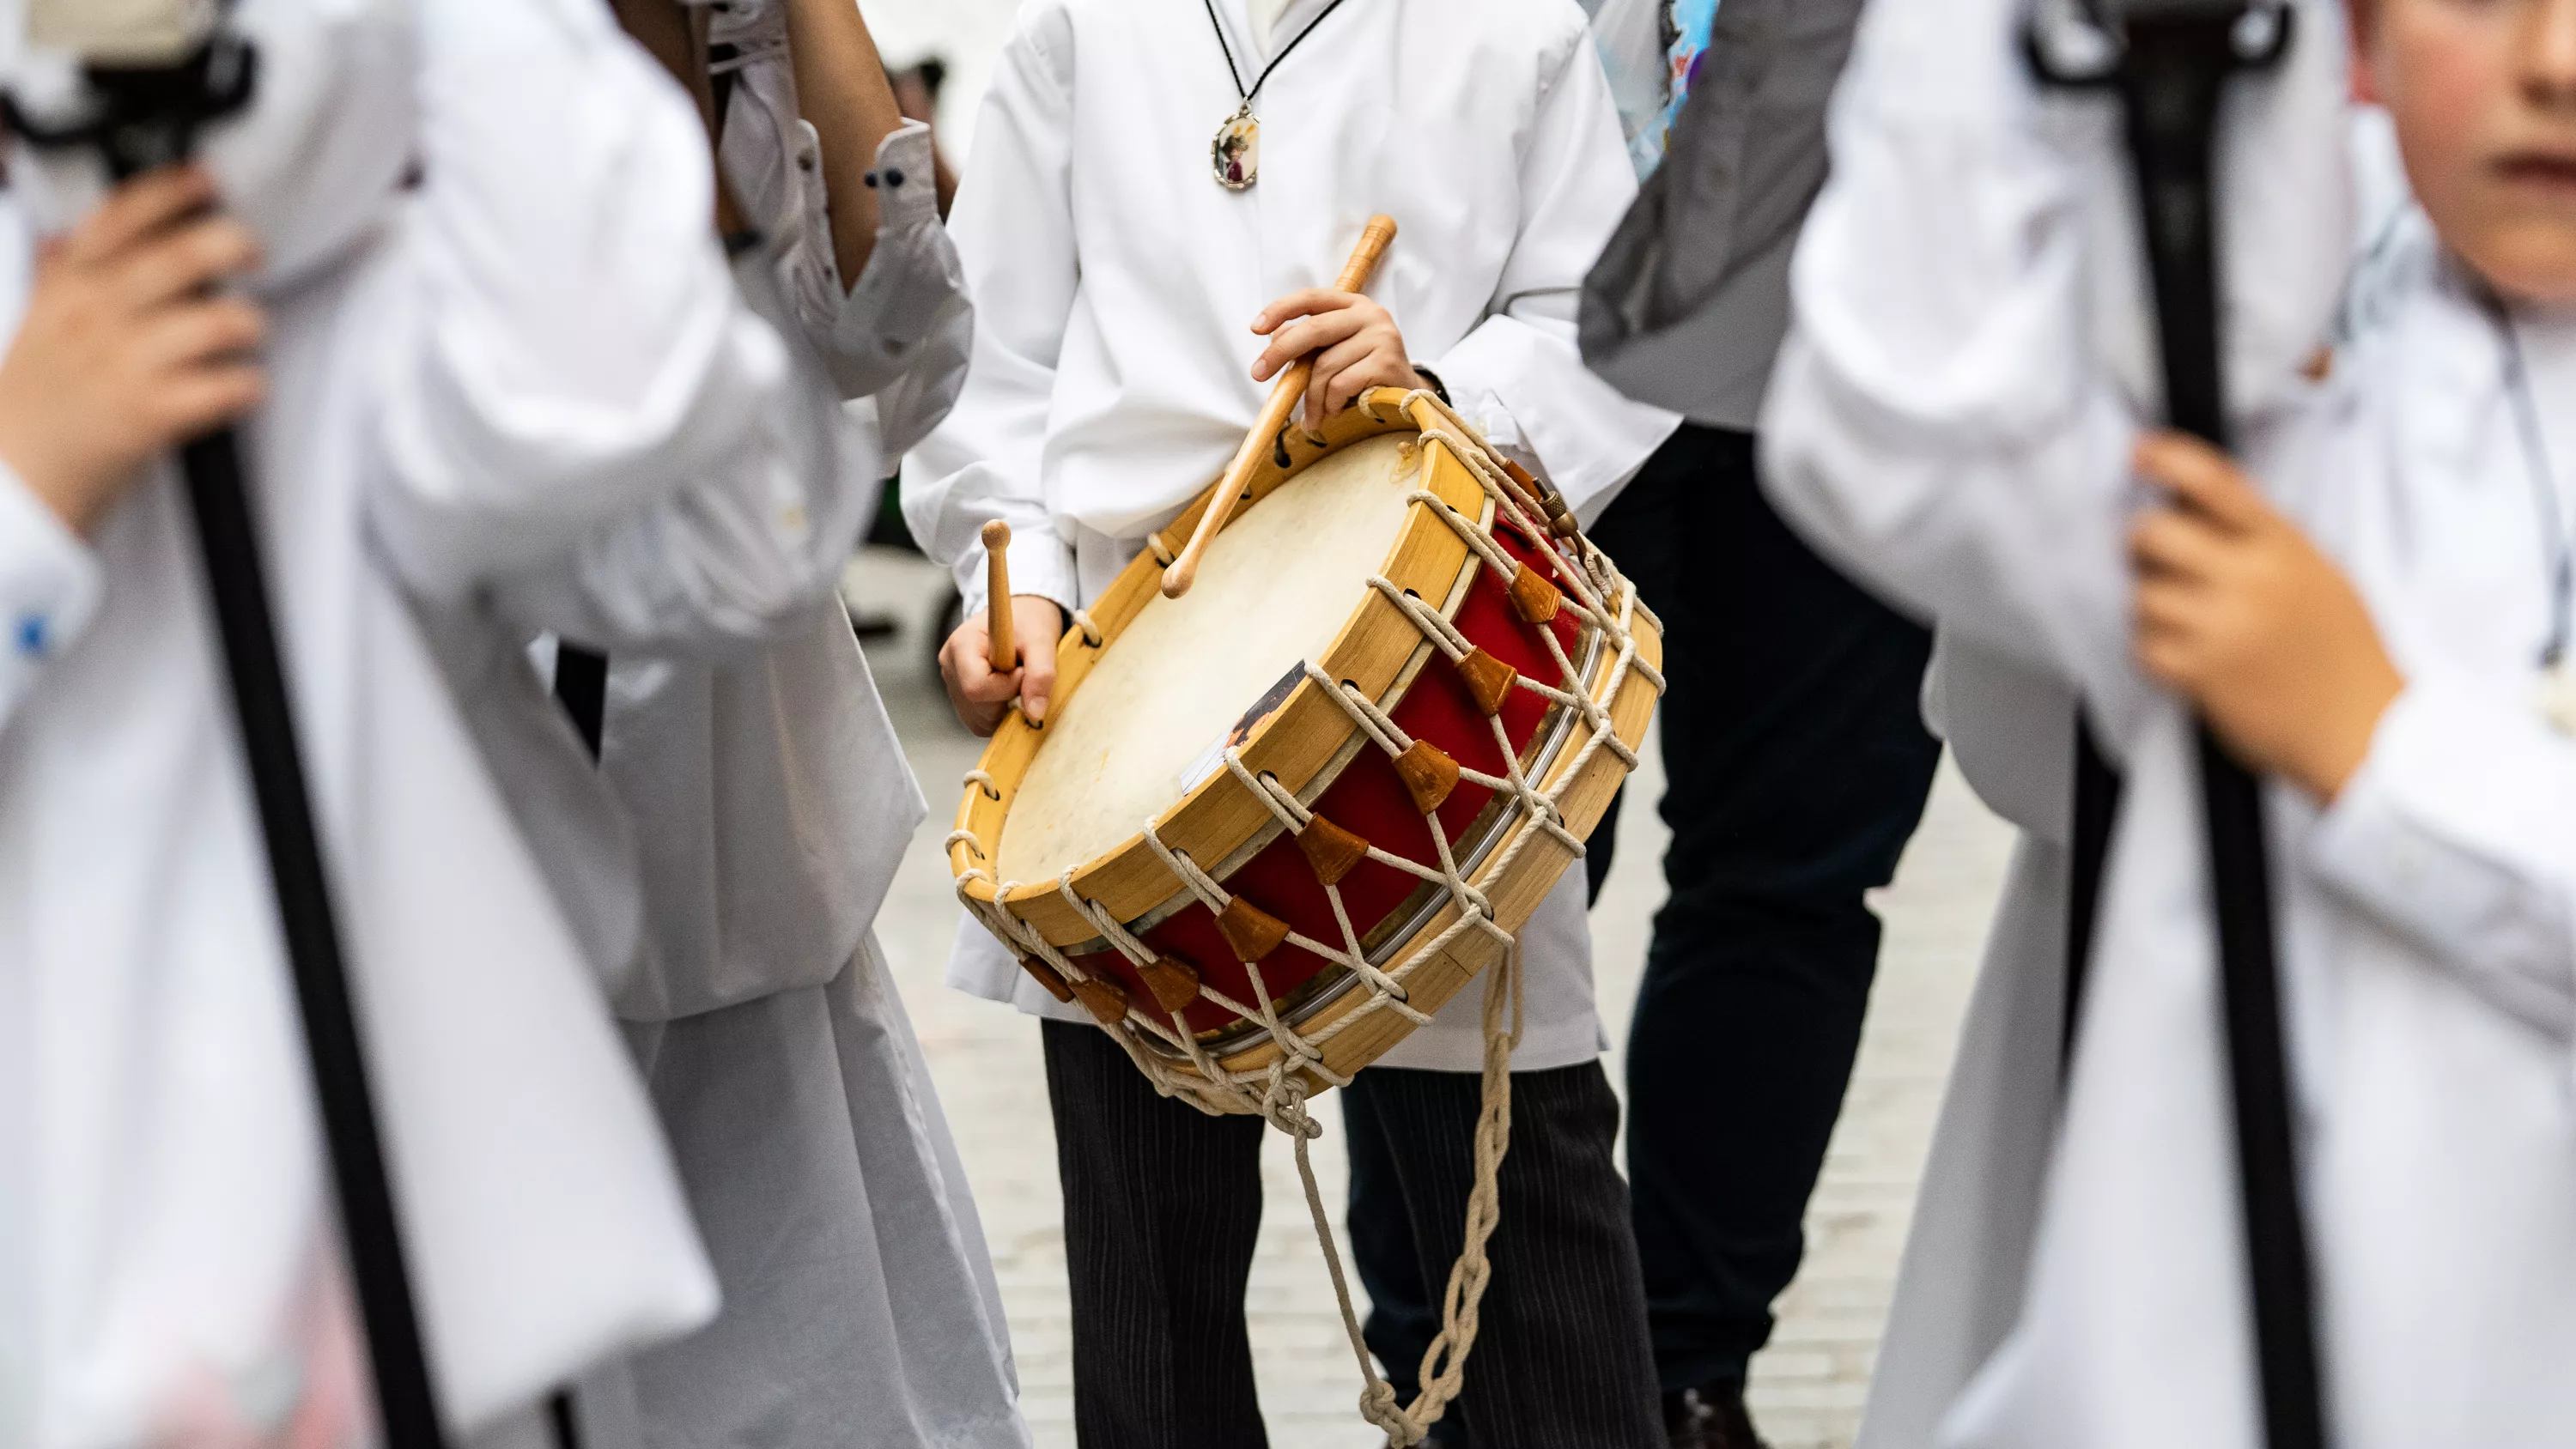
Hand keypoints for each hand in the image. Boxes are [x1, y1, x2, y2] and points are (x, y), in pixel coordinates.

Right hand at [0, 165, 264, 535]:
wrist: (12, 478)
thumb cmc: (33, 403)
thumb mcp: (31, 323)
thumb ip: (55, 278)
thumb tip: (62, 238)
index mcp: (67, 287)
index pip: (120, 218)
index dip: (171, 192)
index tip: (207, 182)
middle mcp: (96, 317)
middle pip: (181, 258)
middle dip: (232, 244)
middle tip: (251, 252)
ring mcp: (125, 364)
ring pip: (216, 320)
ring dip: (247, 323)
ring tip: (246, 332)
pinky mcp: (151, 414)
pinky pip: (227, 386)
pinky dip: (248, 384)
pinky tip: (242, 386)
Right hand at [939, 594, 1065, 735]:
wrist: (1022, 619)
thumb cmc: (1029, 623)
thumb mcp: (1041, 641)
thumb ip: (1041, 674)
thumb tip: (1034, 715)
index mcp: (960, 645)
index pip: (976, 686)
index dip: (1006, 687)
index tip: (1023, 670)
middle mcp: (949, 668)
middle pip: (978, 706)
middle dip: (1009, 698)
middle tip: (1022, 675)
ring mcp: (952, 686)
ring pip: (980, 720)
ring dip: (1007, 709)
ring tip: (1015, 681)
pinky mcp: (961, 701)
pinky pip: (982, 723)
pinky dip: (1001, 716)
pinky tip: (1009, 693)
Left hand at [1250, 289, 1425, 432]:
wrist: (1408, 398)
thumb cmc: (1365, 374)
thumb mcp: (1335, 353)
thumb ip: (1309, 344)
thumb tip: (1274, 338)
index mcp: (1352, 304)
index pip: (1311, 298)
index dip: (1280, 310)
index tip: (1255, 329)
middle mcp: (1370, 314)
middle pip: (1314, 329)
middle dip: (1280, 354)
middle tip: (1258, 374)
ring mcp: (1382, 336)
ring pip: (1325, 366)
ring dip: (1311, 397)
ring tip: (1313, 416)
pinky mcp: (1388, 362)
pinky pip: (1341, 384)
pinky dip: (1330, 404)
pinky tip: (1334, 413)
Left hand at [2129, 430, 2403, 800]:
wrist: (2362, 725)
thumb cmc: (2341, 648)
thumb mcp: (2317, 572)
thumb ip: (2262, 539)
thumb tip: (2192, 508)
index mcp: (2282, 545)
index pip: (2216, 484)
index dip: (2169, 460)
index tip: (2139, 453)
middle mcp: (2250, 579)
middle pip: (2154, 534)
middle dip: (2141, 545)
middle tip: (2153, 559)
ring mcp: (2222, 626)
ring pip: (2141, 595)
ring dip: (2150, 608)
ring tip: (2184, 623)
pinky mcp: (2200, 674)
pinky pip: (2143, 647)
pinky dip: (2153, 653)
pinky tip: (2184, 658)